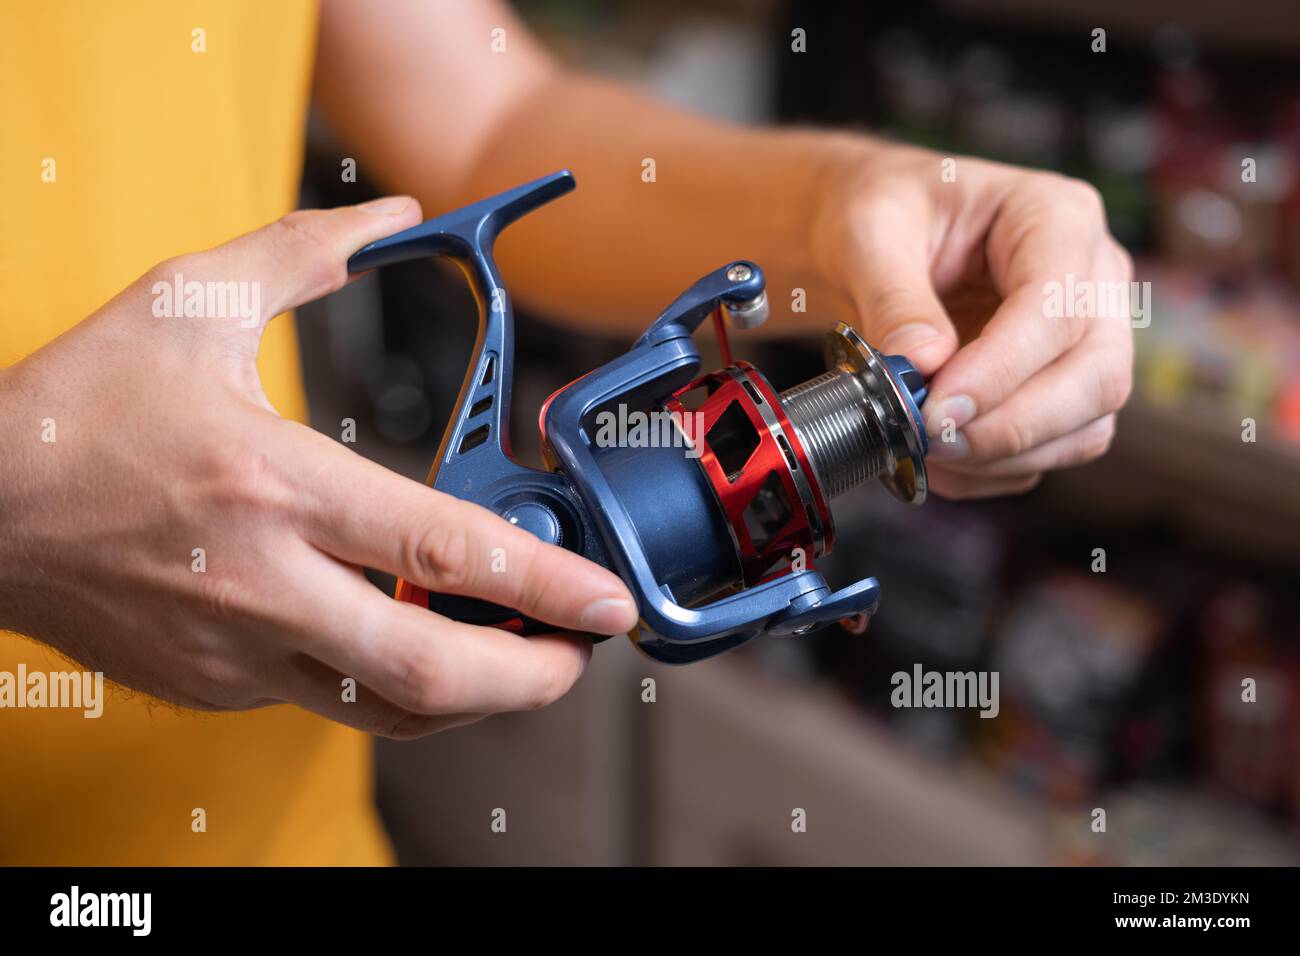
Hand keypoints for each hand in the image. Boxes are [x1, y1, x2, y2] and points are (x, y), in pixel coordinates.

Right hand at [0, 198, 637, 736]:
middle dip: (528, 679)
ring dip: (469, 696)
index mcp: (276, 486)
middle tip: (577, 655)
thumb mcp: (188, 299)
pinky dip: (385, 679)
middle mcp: (264, 583)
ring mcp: (236, 648)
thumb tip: (390, 215)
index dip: (544, 586)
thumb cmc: (78, 408)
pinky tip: (403, 635)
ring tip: (515, 657)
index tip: (607, 602)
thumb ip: (302, 250)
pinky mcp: (216, 683)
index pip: (443, 551)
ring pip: (385, 709)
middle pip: (429, 670)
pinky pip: (326, 698)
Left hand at [818, 142, 1134, 497]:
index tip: (936, 408)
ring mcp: (1086, 340)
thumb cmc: (885, 213)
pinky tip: (935, 458)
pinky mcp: (1060, 390)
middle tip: (930, 439)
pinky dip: (993, 471)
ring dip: (1004, 456)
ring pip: (1086, 425)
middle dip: (1012, 425)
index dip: (1001, 370)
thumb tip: (923, 364)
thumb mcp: (870, 230)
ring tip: (924, 449)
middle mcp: (1092, 281)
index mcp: (1057, 216)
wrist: (877, 239)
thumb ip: (894, 295)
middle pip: (1098, 376)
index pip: (1059, 307)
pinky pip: (1050, 451)